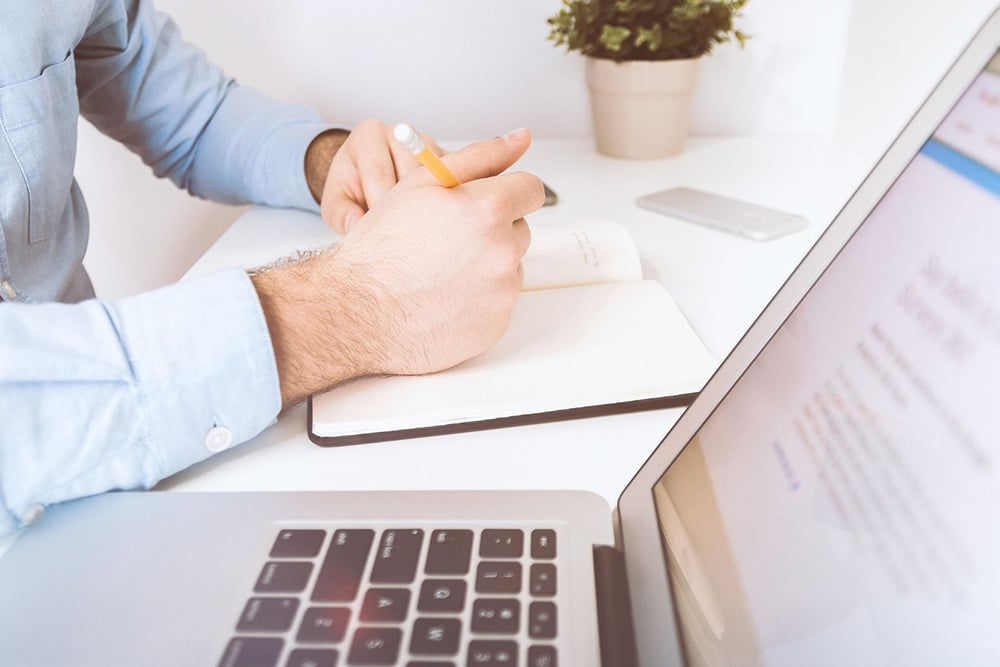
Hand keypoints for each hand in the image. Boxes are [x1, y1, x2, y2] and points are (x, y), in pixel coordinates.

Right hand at [254, 128, 543, 407]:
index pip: (530, 189)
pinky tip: (443, 297)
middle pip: (520, 229)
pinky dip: (479, 298)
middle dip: (492, 229)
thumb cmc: (382, 246)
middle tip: (447, 239)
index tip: (486, 202)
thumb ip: (480, 156)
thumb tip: (520, 138)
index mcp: (489, 209)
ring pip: (509, 266)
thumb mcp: (422, 183)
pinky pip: (499, 302)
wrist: (357, 310)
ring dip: (486, 264)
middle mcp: (503, 251)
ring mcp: (502, 292)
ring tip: (441, 270)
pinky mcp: (496, 324)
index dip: (506, 192)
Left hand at [306, 119, 446, 234]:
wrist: (367, 175)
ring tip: (417, 229)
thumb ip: (341, 213)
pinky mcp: (449, 158)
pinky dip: (446, 203)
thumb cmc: (351, 187)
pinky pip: (454, 182)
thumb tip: (357, 224)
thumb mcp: (334, 202)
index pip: (379, 173)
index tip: (379, 233)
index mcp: (369, 135)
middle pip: (412, 175)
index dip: (379, 208)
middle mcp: (401, 132)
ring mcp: (428, 143)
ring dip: (429, 207)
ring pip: (436, 180)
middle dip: (406, 209)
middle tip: (400, 235)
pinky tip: (434, 221)